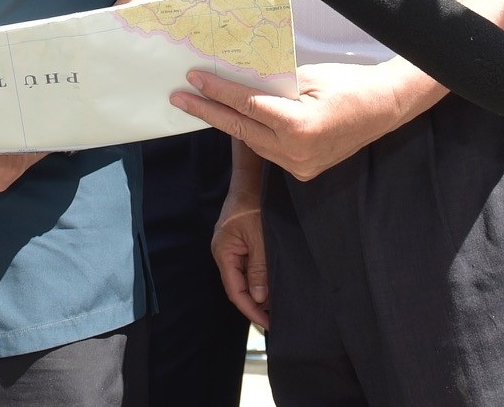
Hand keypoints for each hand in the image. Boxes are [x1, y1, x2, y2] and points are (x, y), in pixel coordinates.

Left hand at [171, 62, 432, 180]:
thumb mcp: (307, 76)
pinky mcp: (303, 170)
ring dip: (228, 123)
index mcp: (298, 126)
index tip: (194, 79)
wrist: (384, 108)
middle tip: (180, 97)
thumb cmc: (350, 85)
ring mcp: (300, 166)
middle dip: (208, 111)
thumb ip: (272, 83)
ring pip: (252, 142)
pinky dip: (251, 133)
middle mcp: (296, 153)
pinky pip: (268, 150)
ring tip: (202, 104)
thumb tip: (238, 80)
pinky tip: (235, 119)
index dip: (218, 91)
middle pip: (241, 129)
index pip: (246, 106)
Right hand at [210, 183, 268, 327]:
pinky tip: (274, 283)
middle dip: (257, 303)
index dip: (251, 310)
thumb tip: (260, 298)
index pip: (235, 290)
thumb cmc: (254, 204)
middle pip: (239, 286)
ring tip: (279, 305)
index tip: (268, 323)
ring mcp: (232, 247)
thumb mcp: (260, 238)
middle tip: (278, 318)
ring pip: (245, 277)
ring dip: (260, 291)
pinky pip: (248, 266)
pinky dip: (261, 277)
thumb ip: (259, 268)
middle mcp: (224, 253)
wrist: (252, 179)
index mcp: (224, 252)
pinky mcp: (240, 242)